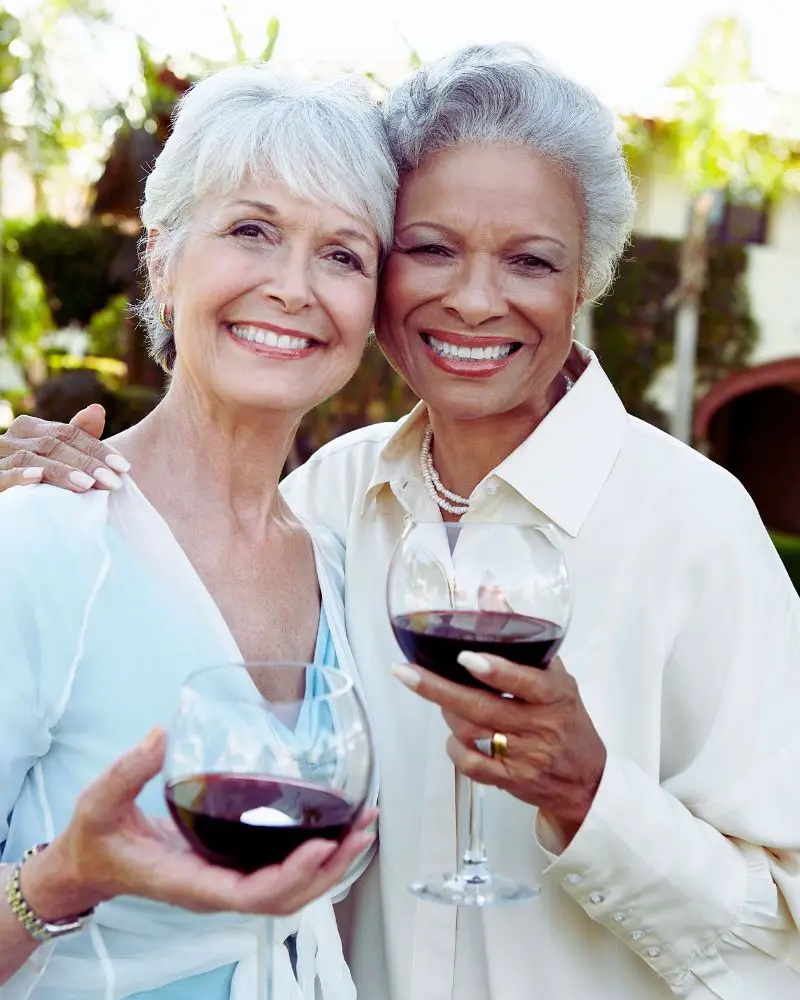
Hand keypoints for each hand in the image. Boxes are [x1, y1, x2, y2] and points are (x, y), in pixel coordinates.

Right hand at [0, 405, 129, 492]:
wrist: (1, 495)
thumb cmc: (30, 472)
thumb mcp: (56, 453)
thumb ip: (77, 435)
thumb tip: (98, 409)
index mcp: (31, 427)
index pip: (70, 433)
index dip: (98, 449)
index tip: (123, 467)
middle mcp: (13, 437)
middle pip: (55, 444)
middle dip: (87, 463)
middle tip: (113, 481)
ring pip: (32, 458)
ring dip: (62, 471)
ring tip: (88, 484)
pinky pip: (4, 474)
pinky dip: (21, 474)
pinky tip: (38, 477)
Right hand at [27, 728, 375, 919]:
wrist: (88, 866)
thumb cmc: (96, 840)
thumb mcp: (100, 801)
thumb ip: (128, 770)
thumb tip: (161, 734)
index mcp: (188, 882)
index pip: (250, 894)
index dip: (290, 876)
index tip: (321, 847)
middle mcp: (213, 890)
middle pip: (284, 899)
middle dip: (328, 870)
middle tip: (362, 831)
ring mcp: (224, 883)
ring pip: (288, 892)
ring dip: (330, 866)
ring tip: (363, 828)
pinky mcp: (229, 869)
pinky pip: (278, 876)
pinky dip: (313, 859)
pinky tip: (333, 831)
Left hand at [392, 654, 605, 848]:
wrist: (584, 779)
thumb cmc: (564, 718)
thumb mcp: (555, 675)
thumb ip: (521, 638)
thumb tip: (490, 593)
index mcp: (554, 694)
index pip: (525, 681)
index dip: (495, 670)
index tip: (466, 658)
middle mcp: (540, 725)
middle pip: (482, 707)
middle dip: (438, 688)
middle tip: (406, 672)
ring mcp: (525, 756)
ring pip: (471, 733)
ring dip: (447, 712)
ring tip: (439, 695)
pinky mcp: (511, 780)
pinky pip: (471, 765)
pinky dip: (454, 748)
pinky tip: (454, 736)